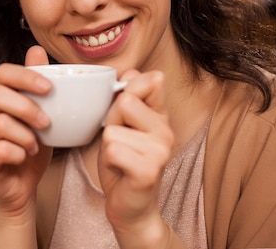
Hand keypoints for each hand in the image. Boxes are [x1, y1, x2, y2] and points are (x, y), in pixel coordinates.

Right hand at [0, 45, 52, 220]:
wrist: (21, 189)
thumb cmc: (30, 149)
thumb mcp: (42, 116)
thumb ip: (38, 86)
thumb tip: (36, 49)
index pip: (2, 72)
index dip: (25, 76)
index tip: (49, 88)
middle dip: (26, 107)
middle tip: (46, 123)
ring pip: (0, 123)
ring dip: (26, 135)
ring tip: (35, 146)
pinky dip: (18, 153)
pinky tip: (24, 157)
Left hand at [98, 70, 174, 247]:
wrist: (129, 204)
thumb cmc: (123, 162)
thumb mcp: (120, 124)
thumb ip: (125, 98)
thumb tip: (130, 70)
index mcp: (161, 116)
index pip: (150, 81)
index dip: (127, 91)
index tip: (125, 112)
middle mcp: (166, 131)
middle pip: (124, 104)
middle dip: (111, 123)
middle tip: (119, 143)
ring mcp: (160, 151)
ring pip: (113, 130)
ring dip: (109, 146)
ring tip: (121, 158)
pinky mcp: (148, 171)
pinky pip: (113, 150)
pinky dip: (109, 160)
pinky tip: (120, 169)